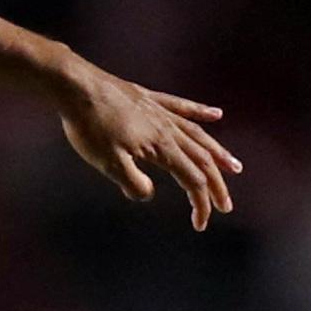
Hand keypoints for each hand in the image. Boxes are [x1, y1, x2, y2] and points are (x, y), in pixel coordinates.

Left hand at [56, 67, 241, 230]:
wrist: (77, 86)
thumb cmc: (90, 126)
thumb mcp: (107, 163)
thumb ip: (132, 182)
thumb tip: (148, 194)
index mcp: (161, 148)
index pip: (192, 180)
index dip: (200, 203)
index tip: (200, 224)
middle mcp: (168, 129)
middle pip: (202, 160)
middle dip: (216, 186)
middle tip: (226, 206)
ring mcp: (160, 112)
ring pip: (199, 135)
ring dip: (218, 153)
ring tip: (234, 167)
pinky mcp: (149, 99)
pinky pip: (183, 107)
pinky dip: (202, 112)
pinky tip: (216, 114)